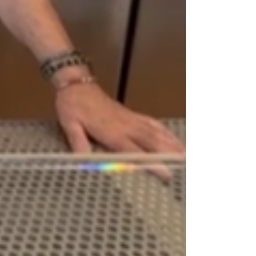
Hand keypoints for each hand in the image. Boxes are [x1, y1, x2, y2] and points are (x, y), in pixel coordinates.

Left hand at [53, 81, 183, 171]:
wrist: (76, 83)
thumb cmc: (72, 105)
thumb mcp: (69, 124)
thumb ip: (78, 142)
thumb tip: (84, 160)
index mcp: (110, 131)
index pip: (134, 150)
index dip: (151, 162)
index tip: (166, 172)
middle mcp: (125, 125)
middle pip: (151, 141)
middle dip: (169, 154)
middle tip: (185, 166)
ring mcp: (129, 118)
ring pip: (155, 131)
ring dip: (171, 143)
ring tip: (186, 154)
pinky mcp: (130, 113)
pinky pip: (150, 122)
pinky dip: (163, 130)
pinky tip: (171, 137)